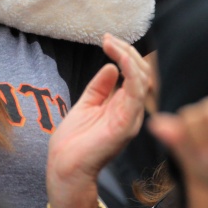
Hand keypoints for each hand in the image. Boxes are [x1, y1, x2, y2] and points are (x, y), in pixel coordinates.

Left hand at [46, 34, 150, 207]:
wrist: (65, 168)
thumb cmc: (74, 142)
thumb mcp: (86, 105)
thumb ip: (99, 87)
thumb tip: (110, 66)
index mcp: (123, 107)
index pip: (135, 75)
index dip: (125, 54)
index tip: (108, 40)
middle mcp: (132, 111)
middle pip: (142, 74)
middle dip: (127, 51)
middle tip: (108, 39)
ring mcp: (131, 118)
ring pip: (143, 79)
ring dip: (128, 56)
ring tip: (111, 44)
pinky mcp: (126, 124)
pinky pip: (136, 92)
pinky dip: (130, 71)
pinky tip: (118, 58)